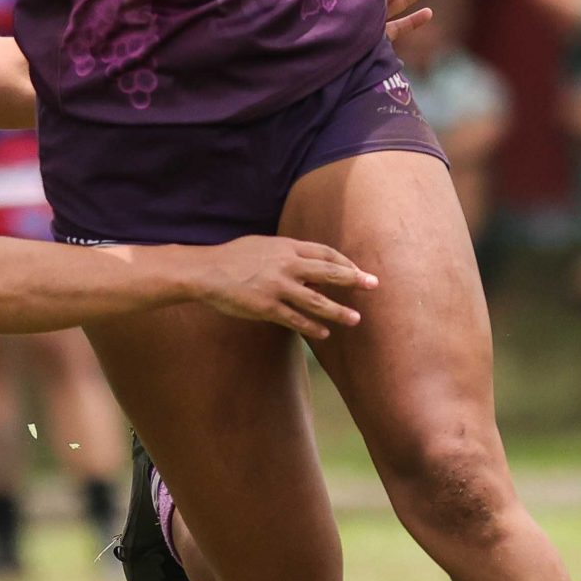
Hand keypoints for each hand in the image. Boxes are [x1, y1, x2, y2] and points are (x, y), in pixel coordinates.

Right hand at [189, 236, 376, 339]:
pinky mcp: (266, 307)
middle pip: (328, 272)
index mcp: (286, 247)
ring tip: (354, 319)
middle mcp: (286, 265)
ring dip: (338, 311)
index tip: (358, 271)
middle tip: (373, 285)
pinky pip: (295, 319)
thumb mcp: (264, 246)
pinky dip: (311, 327)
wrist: (207, 271)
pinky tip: (324, 333)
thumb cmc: (234, 257)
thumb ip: (288, 255)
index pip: (325, 252)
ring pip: (316, 300)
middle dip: (353, 279)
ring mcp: (277, 287)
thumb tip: (313, 270)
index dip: (344, 262)